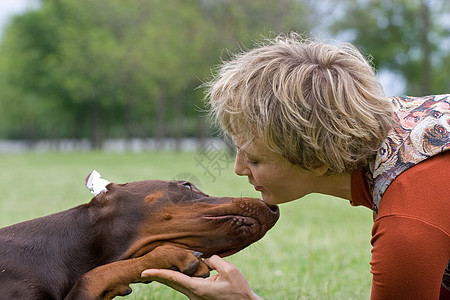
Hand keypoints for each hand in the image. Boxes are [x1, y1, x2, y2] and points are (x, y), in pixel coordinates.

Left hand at [141, 255, 262, 299]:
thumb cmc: (239, 290)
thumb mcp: (230, 270)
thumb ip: (214, 260)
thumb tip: (204, 259)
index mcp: (198, 288)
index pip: (174, 278)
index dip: (158, 274)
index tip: (144, 272)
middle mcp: (194, 294)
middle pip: (172, 282)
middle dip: (159, 274)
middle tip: (144, 270)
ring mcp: (195, 297)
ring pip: (180, 282)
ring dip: (172, 274)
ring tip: (164, 267)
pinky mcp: (199, 297)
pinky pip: (187, 284)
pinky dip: (182, 276)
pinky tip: (184, 270)